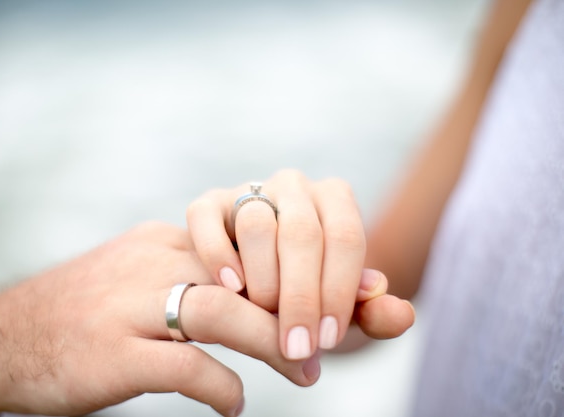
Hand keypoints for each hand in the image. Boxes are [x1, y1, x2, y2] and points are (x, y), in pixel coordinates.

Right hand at [0, 222, 320, 416]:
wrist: (0, 339)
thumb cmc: (86, 311)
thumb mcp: (141, 274)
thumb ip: (194, 274)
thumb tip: (254, 291)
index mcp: (166, 241)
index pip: (249, 241)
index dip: (300, 266)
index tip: (342, 292)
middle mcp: (153, 261)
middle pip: (245, 272)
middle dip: (299, 304)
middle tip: (333, 340)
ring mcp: (131, 305)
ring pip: (222, 312)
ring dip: (273, 344)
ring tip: (307, 373)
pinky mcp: (112, 351)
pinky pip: (182, 365)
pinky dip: (220, 386)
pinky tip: (235, 403)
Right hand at [187, 170, 414, 359]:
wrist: (253, 275)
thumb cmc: (304, 291)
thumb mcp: (337, 305)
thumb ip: (370, 311)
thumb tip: (402, 315)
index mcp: (335, 200)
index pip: (346, 237)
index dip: (340, 291)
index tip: (327, 340)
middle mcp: (295, 187)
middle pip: (303, 233)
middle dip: (301, 296)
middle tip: (297, 344)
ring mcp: (250, 190)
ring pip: (257, 223)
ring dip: (262, 276)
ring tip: (263, 315)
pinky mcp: (209, 203)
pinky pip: (207, 217)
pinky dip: (217, 252)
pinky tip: (230, 286)